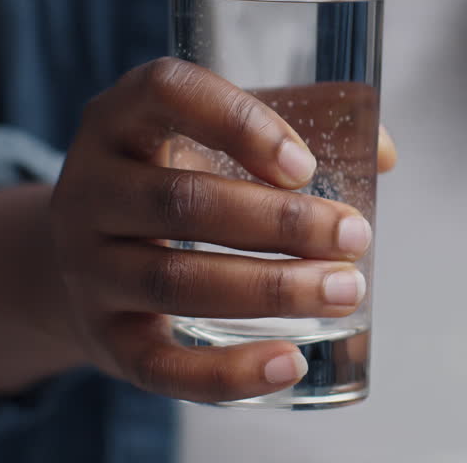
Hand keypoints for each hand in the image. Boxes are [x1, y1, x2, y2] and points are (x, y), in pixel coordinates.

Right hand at [49, 58, 381, 401]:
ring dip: (271, 289)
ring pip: (175, 281)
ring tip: (344, 290)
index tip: (305, 164)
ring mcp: (86, 269)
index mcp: (118, 120)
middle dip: (281, 222)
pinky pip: (160, 366)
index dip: (239, 123)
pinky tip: (292, 363)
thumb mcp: (212, 137)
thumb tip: (383, 155)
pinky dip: (228, 373)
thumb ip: (299, 124)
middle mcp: (89, 189)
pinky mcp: (102, 340)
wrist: (83, 263)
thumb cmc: (174, 181)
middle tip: (355, 236)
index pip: (165, 93)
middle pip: (181, 202)